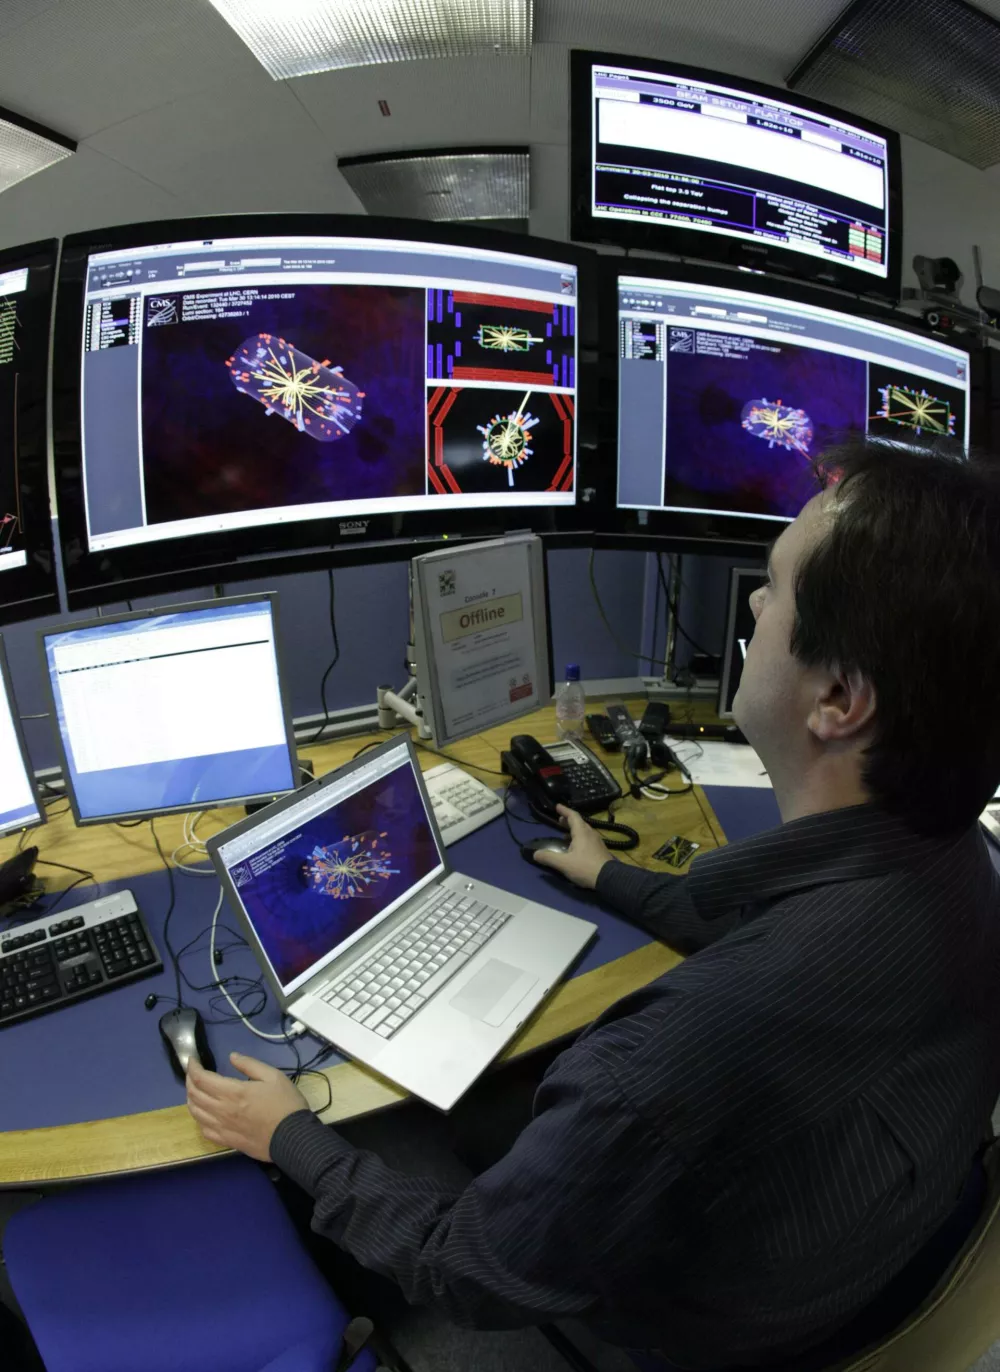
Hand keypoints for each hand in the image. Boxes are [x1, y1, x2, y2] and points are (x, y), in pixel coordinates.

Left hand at [186, 1051, 308, 1161]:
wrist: (293, 1137)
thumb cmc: (285, 1104)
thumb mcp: (273, 1076)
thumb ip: (250, 1065)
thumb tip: (232, 1057)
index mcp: (233, 1092)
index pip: (201, 1079)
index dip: (193, 1067)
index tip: (193, 1059)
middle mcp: (222, 1110)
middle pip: (194, 1094)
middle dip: (189, 1080)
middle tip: (193, 1072)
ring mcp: (222, 1128)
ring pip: (195, 1112)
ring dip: (190, 1098)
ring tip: (195, 1090)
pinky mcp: (227, 1141)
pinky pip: (204, 1130)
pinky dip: (198, 1118)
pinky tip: (203, 1113)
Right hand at [533, 805, 613, 889]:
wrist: (609, 879)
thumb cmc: (585, 868)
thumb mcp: (564, 864)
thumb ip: (548, 858)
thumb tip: (535, 854)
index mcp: (582, 833)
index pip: (573, 816)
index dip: (564, 810)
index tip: (557, 806)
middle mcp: (590, 834)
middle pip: (579, 822)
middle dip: (568, 820)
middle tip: (559, 820)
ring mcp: (597, 842)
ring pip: (585, 831)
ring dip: (574, 829)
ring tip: (565, 833)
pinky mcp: (600, 850)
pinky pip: (588, 838)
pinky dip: (580, 837)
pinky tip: (576, 847)